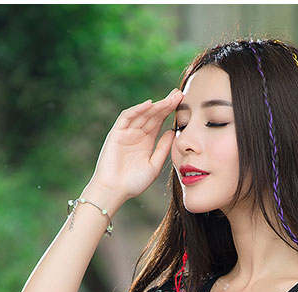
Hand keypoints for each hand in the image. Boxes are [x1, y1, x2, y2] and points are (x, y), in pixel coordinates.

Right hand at [89, 88, 183, 204]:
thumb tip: (173, 132)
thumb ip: (163, 149)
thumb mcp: (154, 165)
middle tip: (178, 94)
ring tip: (169, 100)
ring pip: (142, 114)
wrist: (115, 191)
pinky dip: (137, 110)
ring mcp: (126, 132)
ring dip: (155, 106)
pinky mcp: (116, 133)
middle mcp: (137, 134)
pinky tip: (149, 105)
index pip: (159, 121)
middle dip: (165, 104)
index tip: (182, 102)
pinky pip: (127, 117)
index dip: (170, 111)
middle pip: (152, 114)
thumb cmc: (133, 183)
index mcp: (146, 141)